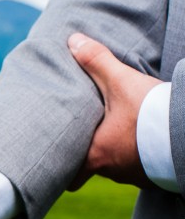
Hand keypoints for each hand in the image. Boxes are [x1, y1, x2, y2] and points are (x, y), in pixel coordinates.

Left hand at [67, 33, 161, 189]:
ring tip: (118, 132)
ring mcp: (138, 175)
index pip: (70, 177)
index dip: (64, 169)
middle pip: (95, 168)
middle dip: (91, 153)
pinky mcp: (159, 175)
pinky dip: (140, 154)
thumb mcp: (122, 83)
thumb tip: (73, 41)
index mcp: (97, 156)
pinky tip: (144, 139)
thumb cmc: (153, 113)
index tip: (60, 157)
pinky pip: (143, 167)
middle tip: (87, 135)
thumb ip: (96, 62)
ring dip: (117, 151)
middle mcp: (115, 172)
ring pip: (120, 166)